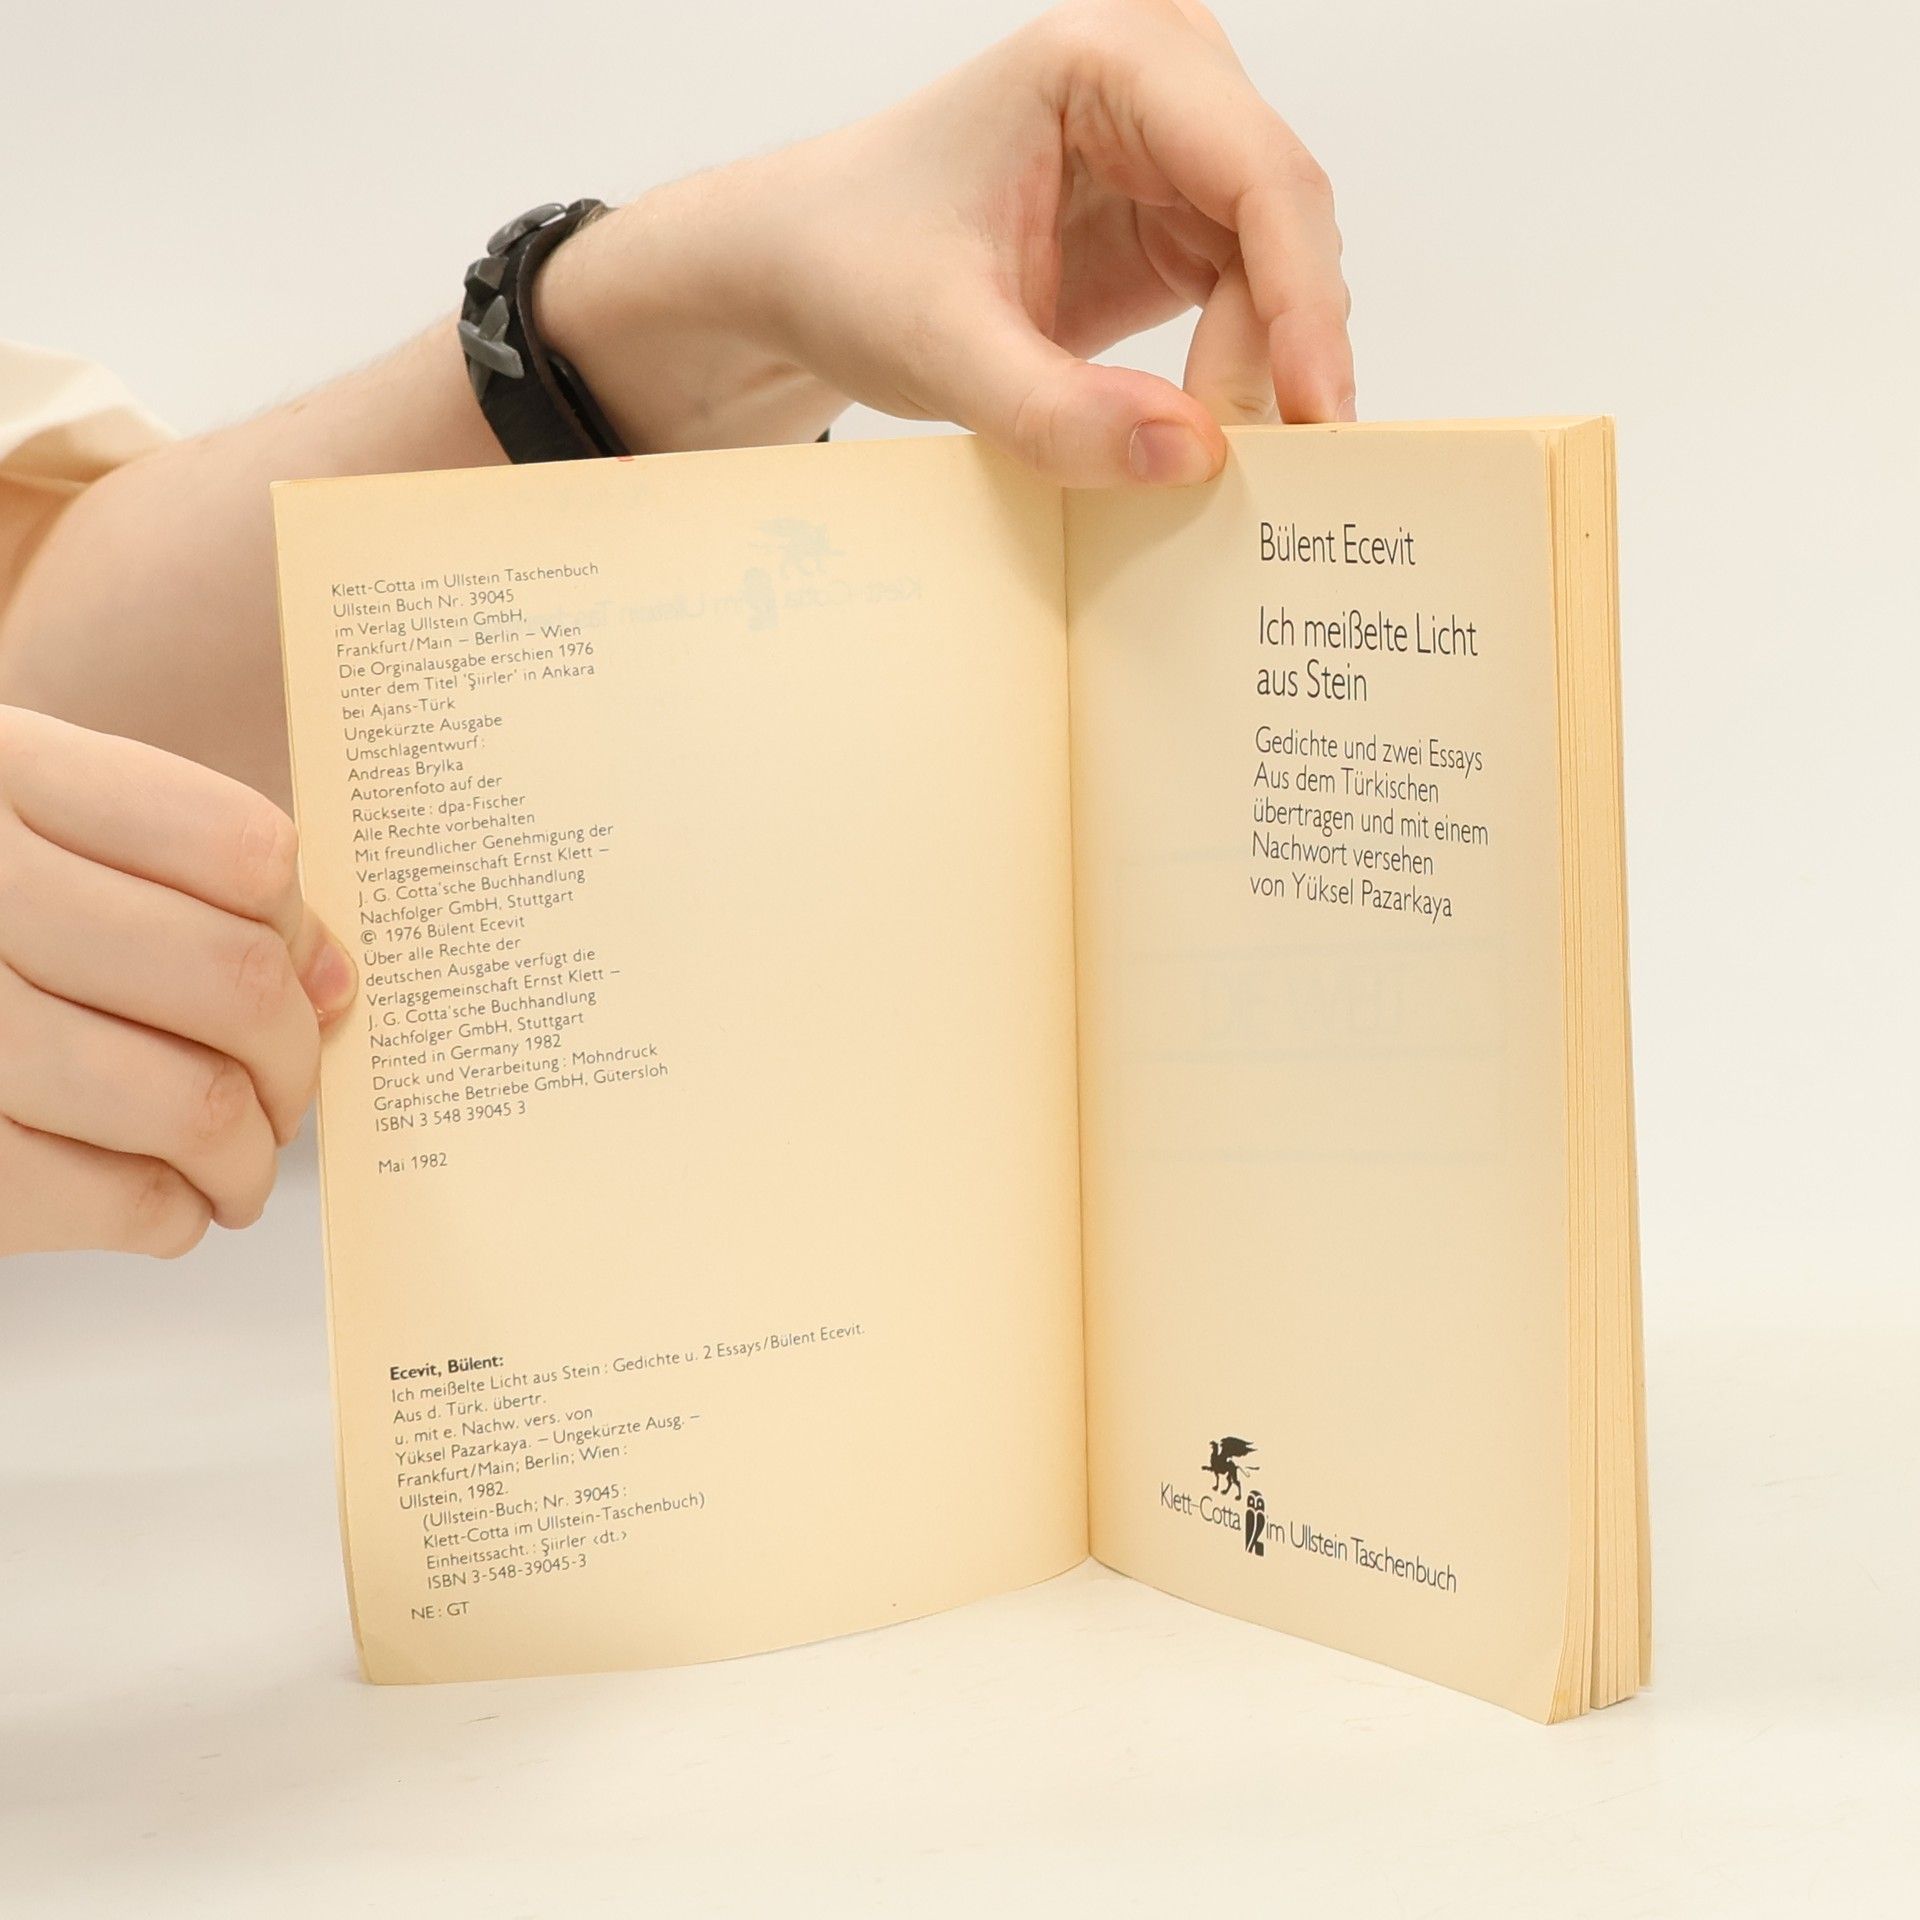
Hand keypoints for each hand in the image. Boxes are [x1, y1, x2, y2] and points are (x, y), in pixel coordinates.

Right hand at [0, 708, 356, 1257]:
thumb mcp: (32, 837)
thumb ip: (179, 881)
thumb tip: (332, 983)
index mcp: (7, 772)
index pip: (241, 849)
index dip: (298, 931)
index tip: (304, 981)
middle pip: (234, 983)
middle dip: (293, 1063)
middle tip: (286, 1096)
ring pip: (195, 1103)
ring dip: (246, 1157)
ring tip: (234, 1166)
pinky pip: (122, 1200)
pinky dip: (173, 1215)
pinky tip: (164, 1202)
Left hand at [543, 0, 1352, 483]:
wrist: (805, 267)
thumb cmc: (850, 264)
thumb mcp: (938, 347)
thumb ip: (1059, 414)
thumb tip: (1192, 458)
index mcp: (1105, 58)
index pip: (1256, 173)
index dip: (1304, 299)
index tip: (1315, 411)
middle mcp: (1163, 81)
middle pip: (1282, 222)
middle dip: (1284, 349)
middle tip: (1265, 474)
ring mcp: (1177, 150)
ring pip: (1277, 272)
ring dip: (1261, 372)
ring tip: (1218, 468)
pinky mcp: (1176, 220)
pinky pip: (1249, 304)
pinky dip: (1237, 377)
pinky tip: (1203, 439)